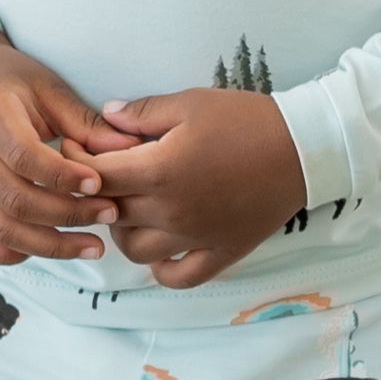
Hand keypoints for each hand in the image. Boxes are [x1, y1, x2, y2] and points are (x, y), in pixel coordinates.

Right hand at [0, 34, 130, 264]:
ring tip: (92, 246)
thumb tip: (128, 150)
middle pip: (15, 200)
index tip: (100, 184)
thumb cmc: (9, 83)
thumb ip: (84, 122)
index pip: (23, 156)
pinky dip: (9, 253)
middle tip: (110, 214)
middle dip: (68, 215)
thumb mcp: (47, 89)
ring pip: (0, 229)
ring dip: (50, 245)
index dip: (63, 176)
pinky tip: (44, 247)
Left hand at [84, 89, 308, 288]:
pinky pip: (178, 276)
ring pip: (134, 250)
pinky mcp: (221, 253)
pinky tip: (161, 246)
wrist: (304, 149)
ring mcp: (195, 237)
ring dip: (124, 231)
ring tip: (133, 208)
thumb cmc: (247, 120)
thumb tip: (106, 116)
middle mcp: (172, 211)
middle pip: (110, 213)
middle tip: (106, 174)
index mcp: (160, 171)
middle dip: (98, 192)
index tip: (76, 150)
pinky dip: (161, 268)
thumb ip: (142, 113)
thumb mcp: (191, 103)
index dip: (78, 162)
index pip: (97, 176)